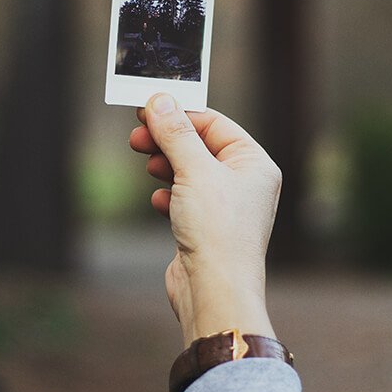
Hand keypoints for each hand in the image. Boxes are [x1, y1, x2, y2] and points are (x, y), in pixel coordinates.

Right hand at [129, 93, 280, 346]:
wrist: (214, 291)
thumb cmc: (218, 231)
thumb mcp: (194, 171)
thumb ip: (176, 134)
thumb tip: (161, 101)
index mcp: (254, 164)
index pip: (214, 124)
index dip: (180, 114)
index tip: (148, 107)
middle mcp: (244, 183)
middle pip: (199, 146)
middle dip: (167, 140)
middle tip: (137, 135)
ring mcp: (225, 207)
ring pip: (189, 172)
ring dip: (165, 164)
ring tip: (147, 164)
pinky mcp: (205, 228)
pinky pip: (184, 198)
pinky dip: (168, 193)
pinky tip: (159, 199)